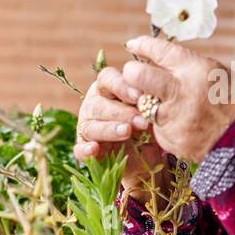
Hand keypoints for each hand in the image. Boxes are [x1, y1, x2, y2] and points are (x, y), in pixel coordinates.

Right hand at [74, 66, 166, 199]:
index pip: (107, 78)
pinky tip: (94, 149)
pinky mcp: (84, 149)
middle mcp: (94, 105)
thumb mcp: (153, 113)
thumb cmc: (149, 125)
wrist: (146, 155)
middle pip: (98, 103)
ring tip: (127, 132)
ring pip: (91, 126)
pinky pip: (79, 149)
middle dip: (121, 112)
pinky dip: (85, 150)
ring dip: (109, 129)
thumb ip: (150, 103)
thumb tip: (154, 99)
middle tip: (142, 121)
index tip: (140, 95)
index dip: (121, 85)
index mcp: (109, 89)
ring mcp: (87, 127)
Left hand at [122, 36, 234, 161]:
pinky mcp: (171, 140)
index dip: (143, 45)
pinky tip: (183, 125)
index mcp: (196, 69)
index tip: (134, 44)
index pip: (159, 50)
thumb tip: (158, 58)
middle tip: (137, 76)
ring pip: (142, 104)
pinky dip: (165, 125)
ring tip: (168, 105)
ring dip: (149, 102)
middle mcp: (182, 92)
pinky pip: (157, 127)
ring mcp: (174, 118)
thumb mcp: (216, 72)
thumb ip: (187, 66)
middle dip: (132, 73)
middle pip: (137, 75)